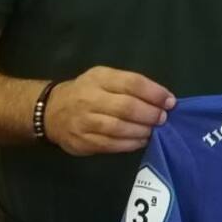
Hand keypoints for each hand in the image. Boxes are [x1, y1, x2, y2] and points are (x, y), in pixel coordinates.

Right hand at [44, 66, 175, 156]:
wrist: (51, 111)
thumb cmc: (86, 92)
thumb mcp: (104, 77)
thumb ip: (130, 85)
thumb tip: (162, 98)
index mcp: (99, 78)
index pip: (132, 83)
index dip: (154, 93)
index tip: (170, 101)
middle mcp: (90, 98)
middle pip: (126, 107)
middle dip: (150, 114)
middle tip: (163, 118)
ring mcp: (84, 121)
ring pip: (118, 128)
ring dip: (141, 131)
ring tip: (153, 131)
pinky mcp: (82, 141)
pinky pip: (111, 144)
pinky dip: (130, 144)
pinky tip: (140, 141)